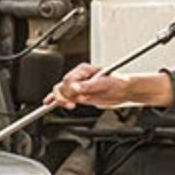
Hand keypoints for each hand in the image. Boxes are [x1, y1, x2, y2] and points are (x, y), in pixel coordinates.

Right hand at [45, 65, 173, 110]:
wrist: (125, 91)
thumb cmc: (119, 83)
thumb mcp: (105, 84)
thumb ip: (90, 85)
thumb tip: (77, 88)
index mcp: (84, 70)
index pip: (69, 79)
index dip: (71, 88)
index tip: (77, 93)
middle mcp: (78, 77)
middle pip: (62, 86)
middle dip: (67, 95)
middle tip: (77, 101)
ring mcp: (77, 86)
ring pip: (60, 92)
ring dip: (62, 100)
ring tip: (71, 105)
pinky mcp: (77, 94)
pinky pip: (62, 96)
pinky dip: (54, 99)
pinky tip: (48, 103)